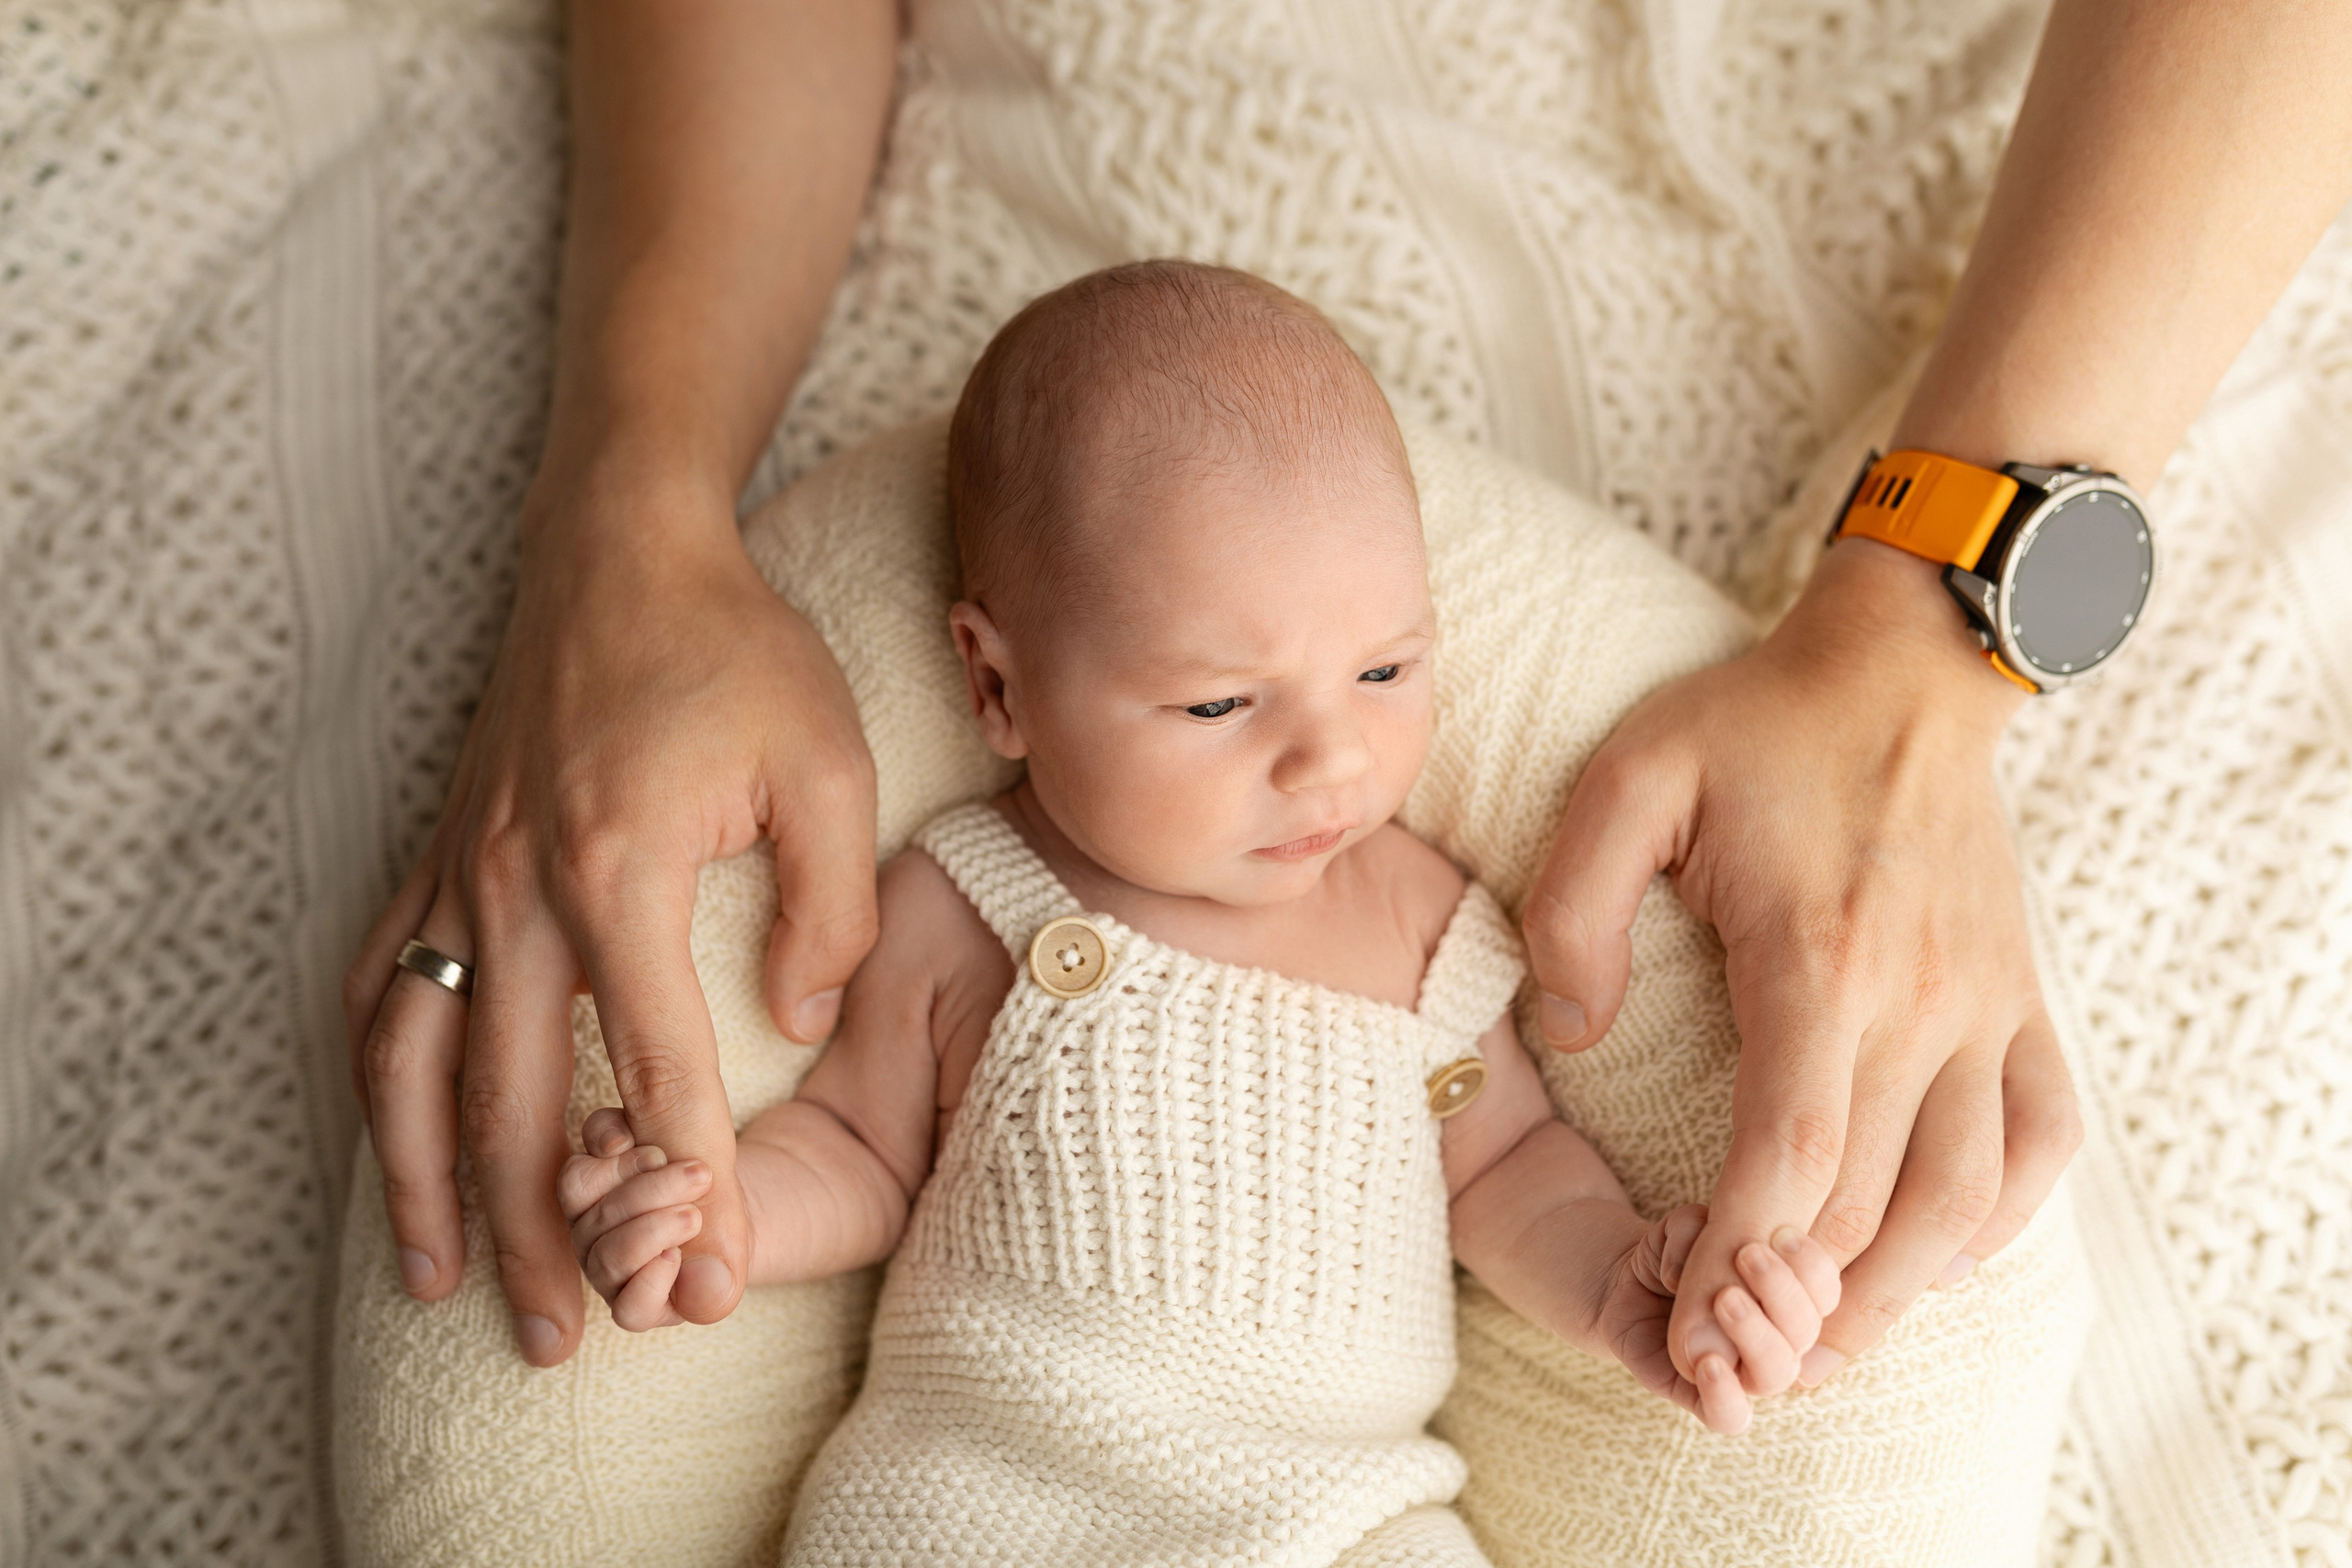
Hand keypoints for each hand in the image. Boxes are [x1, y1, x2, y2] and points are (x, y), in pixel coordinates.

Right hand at [341, 465, 877, 1364]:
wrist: (622, 549)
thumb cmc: (738, 653)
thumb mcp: (827, 764)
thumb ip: (830, 902)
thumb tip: (801, 1020)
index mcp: (619, 866)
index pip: (651, 1060)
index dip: (681, 1170)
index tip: (700, 1260)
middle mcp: (515, 884)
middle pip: (512, 1097)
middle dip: (541, 1228)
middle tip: (567, 1336)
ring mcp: (457, 873)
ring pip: (416, 1063)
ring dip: (426, 1184)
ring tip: (444, 1285)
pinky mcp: (436, 856)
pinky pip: (379, 989)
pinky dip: (377, 1081)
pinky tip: (394, 1143)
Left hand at [1524, 539, 2082, 1389]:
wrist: (1898, 670)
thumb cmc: (1751, 725)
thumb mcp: (1628, 778)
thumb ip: (1574, 905)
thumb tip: (1564, 1033)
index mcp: (1818, 953)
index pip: (1791, 1149)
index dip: (1736, 1251)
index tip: (1682, 1312)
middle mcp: (1920, 998)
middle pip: (1871, 1201)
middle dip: (1798, 1298)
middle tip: (1728, 1350)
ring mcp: (1987, 1005)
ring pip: (1966, 1200)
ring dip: (1896, 1289)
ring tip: (1822, 1339)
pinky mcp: (2022, 1002)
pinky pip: (2042, 1143)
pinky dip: (1997, 1221)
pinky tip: (1933, 1255)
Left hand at [1598, 1204, 1840, 1434]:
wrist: (1626, 1282)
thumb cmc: (1673, 1252)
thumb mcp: (1683, 1226)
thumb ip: (1694, 1230)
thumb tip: (1688, 1274)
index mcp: (1789, 1296)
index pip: (1825, 1293)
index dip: (1814, 1267)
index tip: (1783, 1234)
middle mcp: (1776, 1339)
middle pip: (1806, 1333)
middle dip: (1783, 1292)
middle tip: (1748, 1255)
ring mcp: (1740, 1371)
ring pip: (1776, 1374)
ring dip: (1756, 1335)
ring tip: (1724, 1298)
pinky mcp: (1699, 1396)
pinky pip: (1728, 1417)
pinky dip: (1724, 1396)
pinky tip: (1707, 1361)